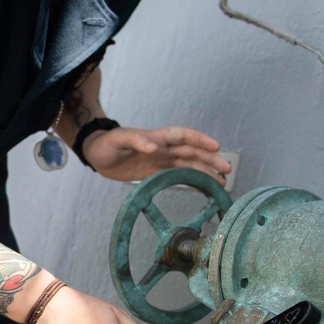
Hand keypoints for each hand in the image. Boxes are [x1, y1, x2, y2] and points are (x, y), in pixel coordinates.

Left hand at [82, 125, 228, 183]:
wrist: (96, 155)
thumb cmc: (106, 144)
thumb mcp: (118, 140)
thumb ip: (136, 141)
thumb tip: (153, 147)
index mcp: (156, 137)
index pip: (183, 136)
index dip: (199, 140)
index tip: (216, 146)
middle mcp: (162, 148)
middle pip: (191, 152)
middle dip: (210, 159)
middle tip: (227, 169)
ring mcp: (161, 160)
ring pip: (189, 165)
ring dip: (206, 171)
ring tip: (223, 181)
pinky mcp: (156, 172)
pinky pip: (178, 175)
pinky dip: (192, 180)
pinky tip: (204, 187)